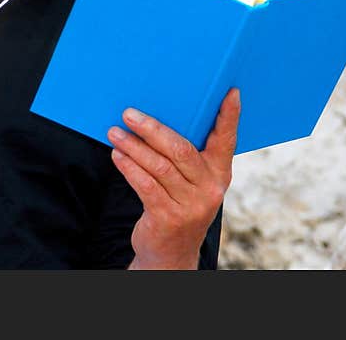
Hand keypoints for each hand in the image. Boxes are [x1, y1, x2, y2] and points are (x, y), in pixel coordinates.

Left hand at [107, 88, 239, 269]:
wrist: (171, 254)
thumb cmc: (178, 205)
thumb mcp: (192, 183)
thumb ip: (185, 157)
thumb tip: (156, 119)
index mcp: (220, 173)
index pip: (226, 140)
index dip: (229, 116)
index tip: (230, 92)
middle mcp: (210, 188)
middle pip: (180, 149)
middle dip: (152, 128)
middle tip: (129, 114)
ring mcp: (191, 205)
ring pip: (159, 166)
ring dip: (133, 146)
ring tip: (114, 132)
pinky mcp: (168, 217)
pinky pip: (145, 185)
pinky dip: (129, 167)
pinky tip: (117, 155)